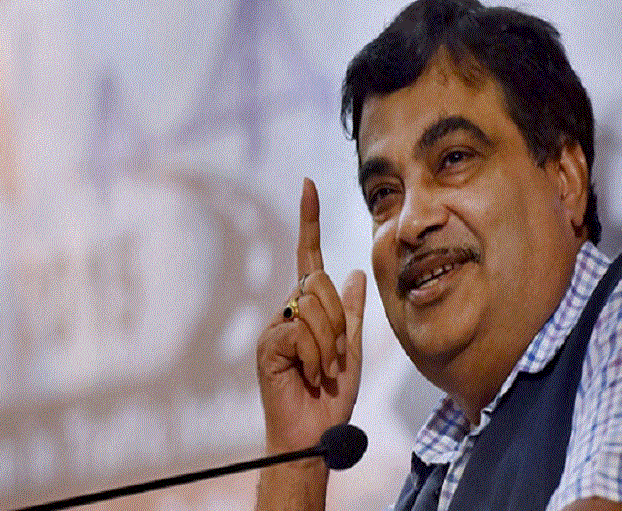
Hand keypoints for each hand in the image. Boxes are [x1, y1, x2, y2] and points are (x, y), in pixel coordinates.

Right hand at [257, 178, 365, 454]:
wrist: (314, 435)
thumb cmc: (331, 396)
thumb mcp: (352, 349)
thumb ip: (351, 313)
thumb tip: (354, 272)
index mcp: (309, 310)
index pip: (310, 258)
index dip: (310, 222)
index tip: (309, 185)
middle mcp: (288, 312)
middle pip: (319, 283)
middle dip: (339, 322)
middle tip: (336, 359)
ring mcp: (275, 328)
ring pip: (312, 306)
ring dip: (330, 344)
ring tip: (322, 371)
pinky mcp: (267, 344)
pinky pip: (301, 330)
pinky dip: (316, 355)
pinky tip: (309, 376)